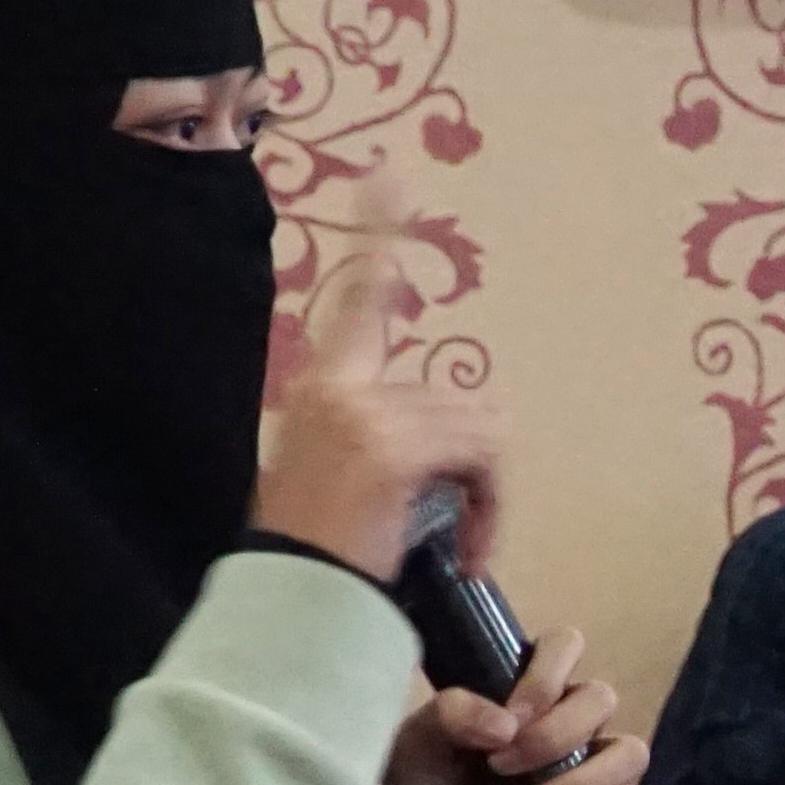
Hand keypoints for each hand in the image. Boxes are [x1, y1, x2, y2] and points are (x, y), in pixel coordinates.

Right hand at [251, 196, 503, 580]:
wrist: (291, 609)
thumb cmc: (312, 565)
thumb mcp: (337, 486)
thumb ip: (384, 447)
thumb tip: (461, 446)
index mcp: (323, 387)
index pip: (360, 299)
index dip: (378, 235)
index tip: (389, 176)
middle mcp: (340, 386)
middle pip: (457, 396)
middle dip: (479, 467)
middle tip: (473, 536)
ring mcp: (364, 412)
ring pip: (478, 428)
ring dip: (489, 494)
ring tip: (467, 550)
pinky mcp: (392, 445)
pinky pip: (481, 456)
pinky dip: (494, 508)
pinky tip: (474, 553)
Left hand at [385, 623, 669, 784]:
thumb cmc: (426, 783)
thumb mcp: (419, 744)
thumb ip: (451, 715)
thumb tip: (505, 725)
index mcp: (532, 687)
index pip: (566, 646)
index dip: (546, 675)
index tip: (510, 718)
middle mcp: (573, 719)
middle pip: (600, 699)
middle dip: (553, 735)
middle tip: (500, 769)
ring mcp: (597, 768)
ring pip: (631, 751)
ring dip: (586, 778)